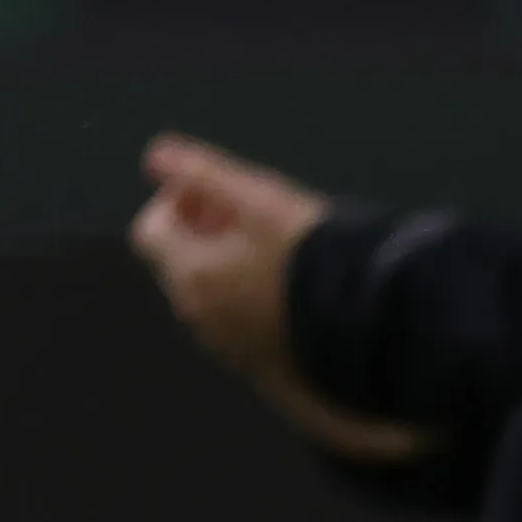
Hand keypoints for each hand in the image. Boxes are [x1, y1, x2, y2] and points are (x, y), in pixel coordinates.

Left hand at [132, 135, 430, 466]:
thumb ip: (203, 172)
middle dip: (203, 233)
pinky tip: (290, 289)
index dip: (175, 203)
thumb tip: (155, 156)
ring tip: (276, 250)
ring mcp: (230, 346)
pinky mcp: (263, 366)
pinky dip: (249, 300)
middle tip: (249, 216)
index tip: (215, 193)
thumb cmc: (312, 258)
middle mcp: (199, 317)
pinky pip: (240, 324)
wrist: (372, 330)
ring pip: (210, 296)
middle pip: (179, 264)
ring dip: (226, 268)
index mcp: (189, 275)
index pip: (150, 231)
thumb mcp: (260, 200)